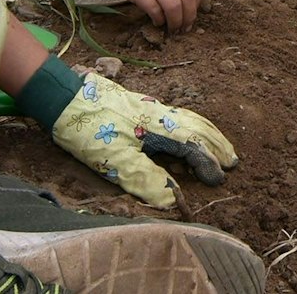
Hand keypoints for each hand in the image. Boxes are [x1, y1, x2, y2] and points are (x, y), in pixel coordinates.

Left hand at [48, 70, 238, 207]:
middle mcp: (160, 114)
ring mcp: (150, 109)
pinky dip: (192, 127)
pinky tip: (187, 134)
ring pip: (188, 120)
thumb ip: (145, 179)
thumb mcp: (114, 160)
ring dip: (207, 134)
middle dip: (217, 145)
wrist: (63, 97)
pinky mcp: (140, 109)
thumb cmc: (88, 129)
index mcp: (158, 126)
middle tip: (233, 162)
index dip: (208, 164)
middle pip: (197, 127)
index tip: (219, 180)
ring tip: (219, 147)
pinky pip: (177, 117)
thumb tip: (171, 200)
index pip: (193, 146)